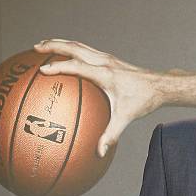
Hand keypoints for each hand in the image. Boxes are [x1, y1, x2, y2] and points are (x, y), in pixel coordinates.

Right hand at [34, 39, 164, 156]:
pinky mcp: (110, 59)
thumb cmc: (144, 100)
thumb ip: (111, 134)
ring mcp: (107, 58)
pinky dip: (71, 48)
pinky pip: (86, 50)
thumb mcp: (126, 118)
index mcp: (106, 74)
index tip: (42, 70)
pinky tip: (64, 54)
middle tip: (34, 48)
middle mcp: (105, 62)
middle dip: (53, 45)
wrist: (160, 86)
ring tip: (43, 45)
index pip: (77, 66)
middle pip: (74, 47)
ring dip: (60, 43)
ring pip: (79, 45)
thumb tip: (99, 152)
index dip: (59, 67)